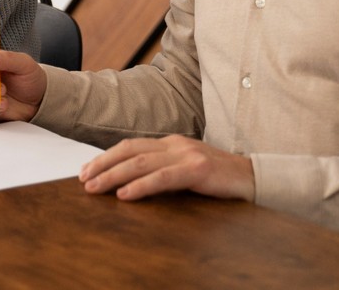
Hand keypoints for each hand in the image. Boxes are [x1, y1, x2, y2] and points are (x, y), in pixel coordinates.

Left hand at [79, 135, 254, 201]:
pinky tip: (125, 195)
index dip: (106, 157)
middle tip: (82, 179)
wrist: (255, 178)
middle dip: (102, 164)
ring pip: (140, 162)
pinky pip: (163, 177)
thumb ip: (162, 171)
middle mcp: (175, 144)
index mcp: (170, 142)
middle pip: (129, 150)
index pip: (130, 146)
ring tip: (94, 187)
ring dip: (113, 175)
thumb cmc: (219, 179)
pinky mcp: (198, 169)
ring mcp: (187, 154)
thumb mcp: (186, 170)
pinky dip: (141, 186)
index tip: (86, 170)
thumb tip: (129, 184)